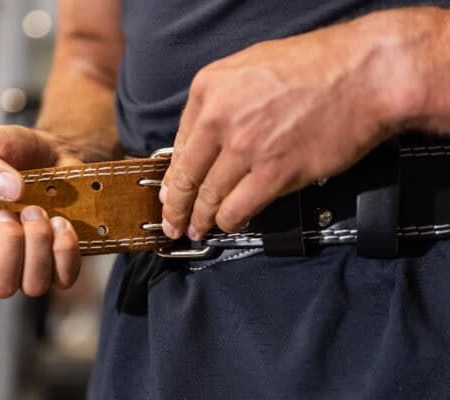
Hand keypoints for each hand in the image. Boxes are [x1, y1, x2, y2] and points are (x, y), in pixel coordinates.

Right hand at [0, 125, 82, 299]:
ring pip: (34, 285)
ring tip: (36, 210)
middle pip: (0, 287)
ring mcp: (31, 266)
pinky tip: (60, 222)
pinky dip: (65, 249)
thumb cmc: (5, 152)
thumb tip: (8, 191)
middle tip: (11, 211)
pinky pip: (65, 276)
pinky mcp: (61, 261)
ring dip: (38, 245)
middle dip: (9, 246)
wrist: (49, 150)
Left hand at [161, 13, 422, 239]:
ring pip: (210, 197)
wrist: (365, 74)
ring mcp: (247, 148)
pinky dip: (230, 222)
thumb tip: (203, 140)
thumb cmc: (316, 65)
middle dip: (176, 207)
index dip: (172, 177)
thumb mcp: (250, 66)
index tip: (169, 192)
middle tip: (171, 222)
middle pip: (188, 176)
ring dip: (201, 219)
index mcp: (210, 89)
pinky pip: (239, 208)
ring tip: (197, 228)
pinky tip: (229, 225)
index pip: (180, 145)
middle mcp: (220, 118)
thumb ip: (220, 101)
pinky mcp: (275, 173)